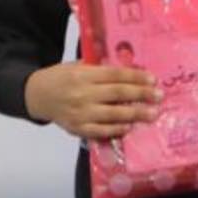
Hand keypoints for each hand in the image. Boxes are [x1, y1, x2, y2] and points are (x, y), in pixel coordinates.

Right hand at [24, 63, 160, 140]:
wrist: (38, 95)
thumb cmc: (62, 77)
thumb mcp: (78, 66)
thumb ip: (100, 70)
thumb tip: (129, 72)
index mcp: (84, 75)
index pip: (115, 76)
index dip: (136, 77)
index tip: (153, 80)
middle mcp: (83, 94)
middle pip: (117, 95)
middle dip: (141, 96)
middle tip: (159, 97)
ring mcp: (80, 114)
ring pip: (112, 115)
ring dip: (135, 115)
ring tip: (152, 114)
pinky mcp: (77, 129)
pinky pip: (100, 131)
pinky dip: (116, 130)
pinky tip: (129, 127)